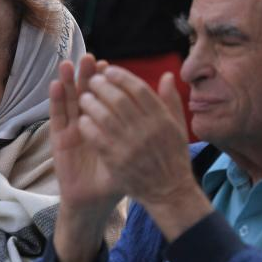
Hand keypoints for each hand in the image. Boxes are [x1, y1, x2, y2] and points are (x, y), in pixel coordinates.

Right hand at [51, 55, 136, 261]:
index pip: (107, 96)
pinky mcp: (59, 140)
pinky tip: (56, 85)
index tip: (110, 66)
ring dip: (68, 82)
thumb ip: (149, 126)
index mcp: (108, 122)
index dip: (107, 81)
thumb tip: (161, 99)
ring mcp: (72, 129)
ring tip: (68, 64)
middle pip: (87, 93)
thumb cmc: (119, 177)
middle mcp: (88, 122)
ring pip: (70, 101)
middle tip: (90, 59)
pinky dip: (56, 101)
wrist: (96, 202)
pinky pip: (58, 117)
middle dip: (88, 76)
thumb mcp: (137, 151)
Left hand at [76, 65, 211, 241]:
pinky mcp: (116, 161)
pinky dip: (87, 125)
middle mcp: (147, 131)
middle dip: (102, 85)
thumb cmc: (173, 157)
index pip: (139, 89)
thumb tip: (167, 75)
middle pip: (119, 99)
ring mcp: (130, 146)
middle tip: (92, 80)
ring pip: (104, 116)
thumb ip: (172, 101)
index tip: (109, 70)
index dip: (121, 76)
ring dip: (91, 103)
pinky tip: (83, 119)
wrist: (169, 192)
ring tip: (84, 97)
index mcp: (163, 120)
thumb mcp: (179, 127)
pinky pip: (96, 137)